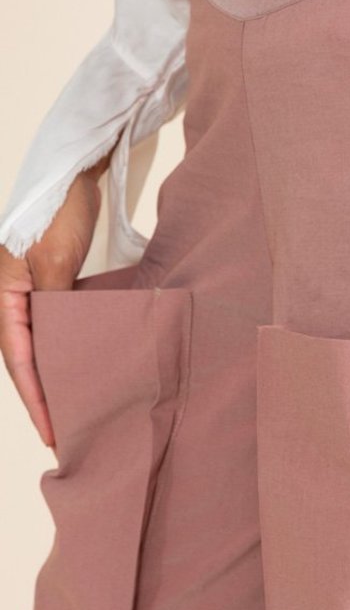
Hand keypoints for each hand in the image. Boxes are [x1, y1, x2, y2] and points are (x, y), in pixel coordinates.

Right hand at [0, 164, 105, 448]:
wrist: (70, 175)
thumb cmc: (57, 214)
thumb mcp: (56, 263)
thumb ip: (54, 307)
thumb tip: (59, 349)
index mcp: (2, 299)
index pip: (19, 362)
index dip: (37, 400)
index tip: (53, 433)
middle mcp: (9, 300)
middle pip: (24, 361)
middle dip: (43, 398)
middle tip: (66, 434)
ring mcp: (26, 293)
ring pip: (37, 347)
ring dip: (53, 378)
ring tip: (74, 409)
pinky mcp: (47, 285)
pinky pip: (50, 329)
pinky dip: (63, 351)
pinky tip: (82, 366)